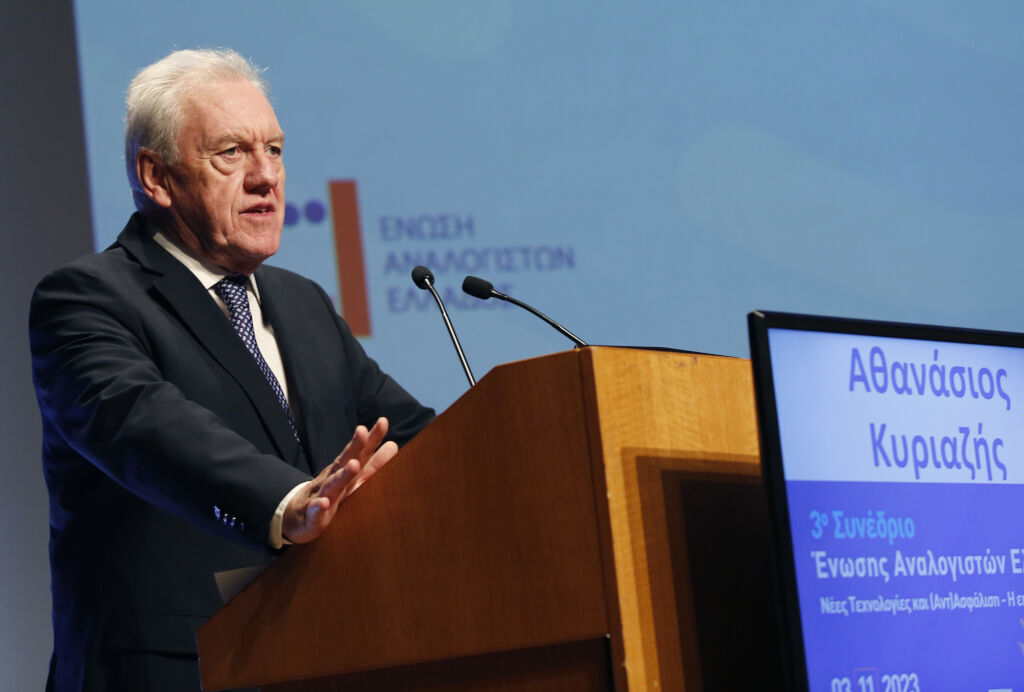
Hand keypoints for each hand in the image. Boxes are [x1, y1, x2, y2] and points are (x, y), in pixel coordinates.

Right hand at [282, 417, 396, 543]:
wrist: (298, 516)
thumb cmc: (332, 494)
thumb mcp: (355, 479)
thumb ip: (374, 464)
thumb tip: (393, 445)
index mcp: (345, 470)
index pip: (360, 452)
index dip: (371, 438)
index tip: (383, 421)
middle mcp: (333, 479)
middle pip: (343, 461)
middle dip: (354, 446)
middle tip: (362, 431)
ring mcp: (321, 496)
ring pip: (332, 485)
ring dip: (342, 475)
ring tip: (354, 465)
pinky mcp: (312, 516)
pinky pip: (314, 511)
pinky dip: (318, 507)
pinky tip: (324, 503)